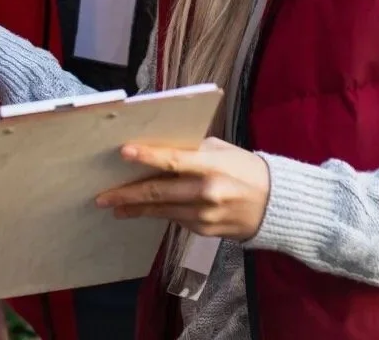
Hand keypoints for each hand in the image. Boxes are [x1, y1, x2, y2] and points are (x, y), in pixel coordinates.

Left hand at [94, 138, 271, 239]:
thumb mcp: (222, 150)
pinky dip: (160, 213)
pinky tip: (145, 210)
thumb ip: (192, 149)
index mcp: (212, 165)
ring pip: (162, 211)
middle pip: (159, 193)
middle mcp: (207, 192)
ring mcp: (205, 215)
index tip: (124, 153)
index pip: (174, 160)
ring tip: (115, 207)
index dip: (148, 157)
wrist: (275, 204)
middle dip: (127, 195)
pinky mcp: (205, 231)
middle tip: (103, 196)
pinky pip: (176, 220)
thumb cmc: (245, 168)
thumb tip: (159, 148)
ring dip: (136, 209)